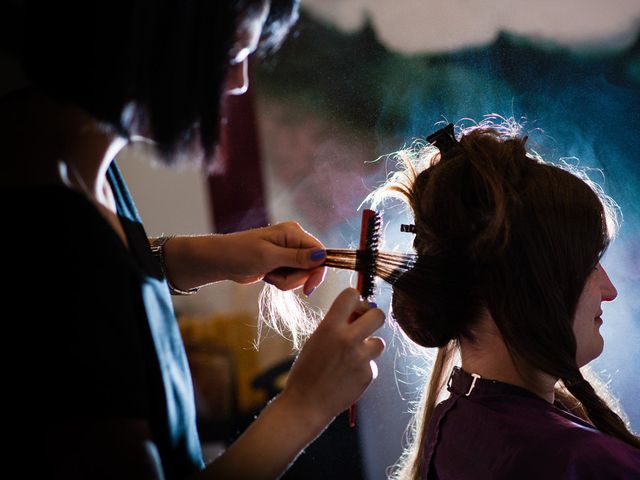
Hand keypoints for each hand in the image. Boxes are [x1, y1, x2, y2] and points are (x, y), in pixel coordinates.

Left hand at [217, 221, 326, 293]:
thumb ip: (296, 258)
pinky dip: (282, 281)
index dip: (317, 271)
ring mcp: (289, 252)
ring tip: (269, 275)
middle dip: (296, 278)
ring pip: (302, 274)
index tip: (308, 288)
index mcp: (293, 232)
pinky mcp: (283, 263)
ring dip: (287, 281)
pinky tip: (268, 276)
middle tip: (276, 279)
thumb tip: (322, 256)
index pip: (319, 251)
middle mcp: (294, 240)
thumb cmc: (241, 253)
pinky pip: (293, 277)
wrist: (222, 261)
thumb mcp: (269, 257)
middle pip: (312, 266)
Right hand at [278, 288, 385, 427]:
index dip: (355, 300)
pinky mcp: (368, 375)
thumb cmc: (307, 370)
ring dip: (369, 347)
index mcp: (330, 326)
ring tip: (352, 357)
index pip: (352, 295)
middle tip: (364, 327)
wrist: (306, 404)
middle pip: (378, 315)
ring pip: (379, 342)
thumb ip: (336, 325)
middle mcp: (347, 339)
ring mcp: (360, 358)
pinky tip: (348, 376)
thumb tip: (359, 314)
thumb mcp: (316, 340)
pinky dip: (363, 368)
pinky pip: (372, 364)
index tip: (353, 309)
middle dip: (372, 319)